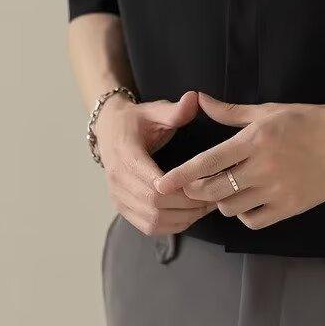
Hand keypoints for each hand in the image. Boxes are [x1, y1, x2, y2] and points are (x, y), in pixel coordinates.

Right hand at [94, 90, 214, 235]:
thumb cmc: (138, 120)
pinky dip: (171, 226)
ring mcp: (118, 197)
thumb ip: (175, 109)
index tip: (205, 184)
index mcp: (126, 155)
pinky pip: (148, 227)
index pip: (152, 183)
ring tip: (206, 207)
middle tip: (213, 197)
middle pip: (155, 205)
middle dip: (187, 205)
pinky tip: (190, 215)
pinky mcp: (123, 208)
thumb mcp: (155, 110)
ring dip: (182, 218)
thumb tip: (194, 98)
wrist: (110, 130)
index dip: (179, 189)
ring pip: (152, 220)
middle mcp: (117, 180)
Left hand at [154, 93, 324, 229]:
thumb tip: (200, 100)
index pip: (208, 161)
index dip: (181, 174)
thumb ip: (231, 112)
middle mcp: (263, 167)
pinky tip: (247, 202)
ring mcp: (277, 190)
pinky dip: (244, 214)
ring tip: (227, 190)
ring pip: (231, 207)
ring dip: (222, 201)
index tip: (161, 184)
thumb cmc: (306, 120)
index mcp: (255, 140)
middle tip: (193, 187)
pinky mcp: (291, 207)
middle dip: (196, 190)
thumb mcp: (268, 111)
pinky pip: (254, 220)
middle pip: (214, 189)